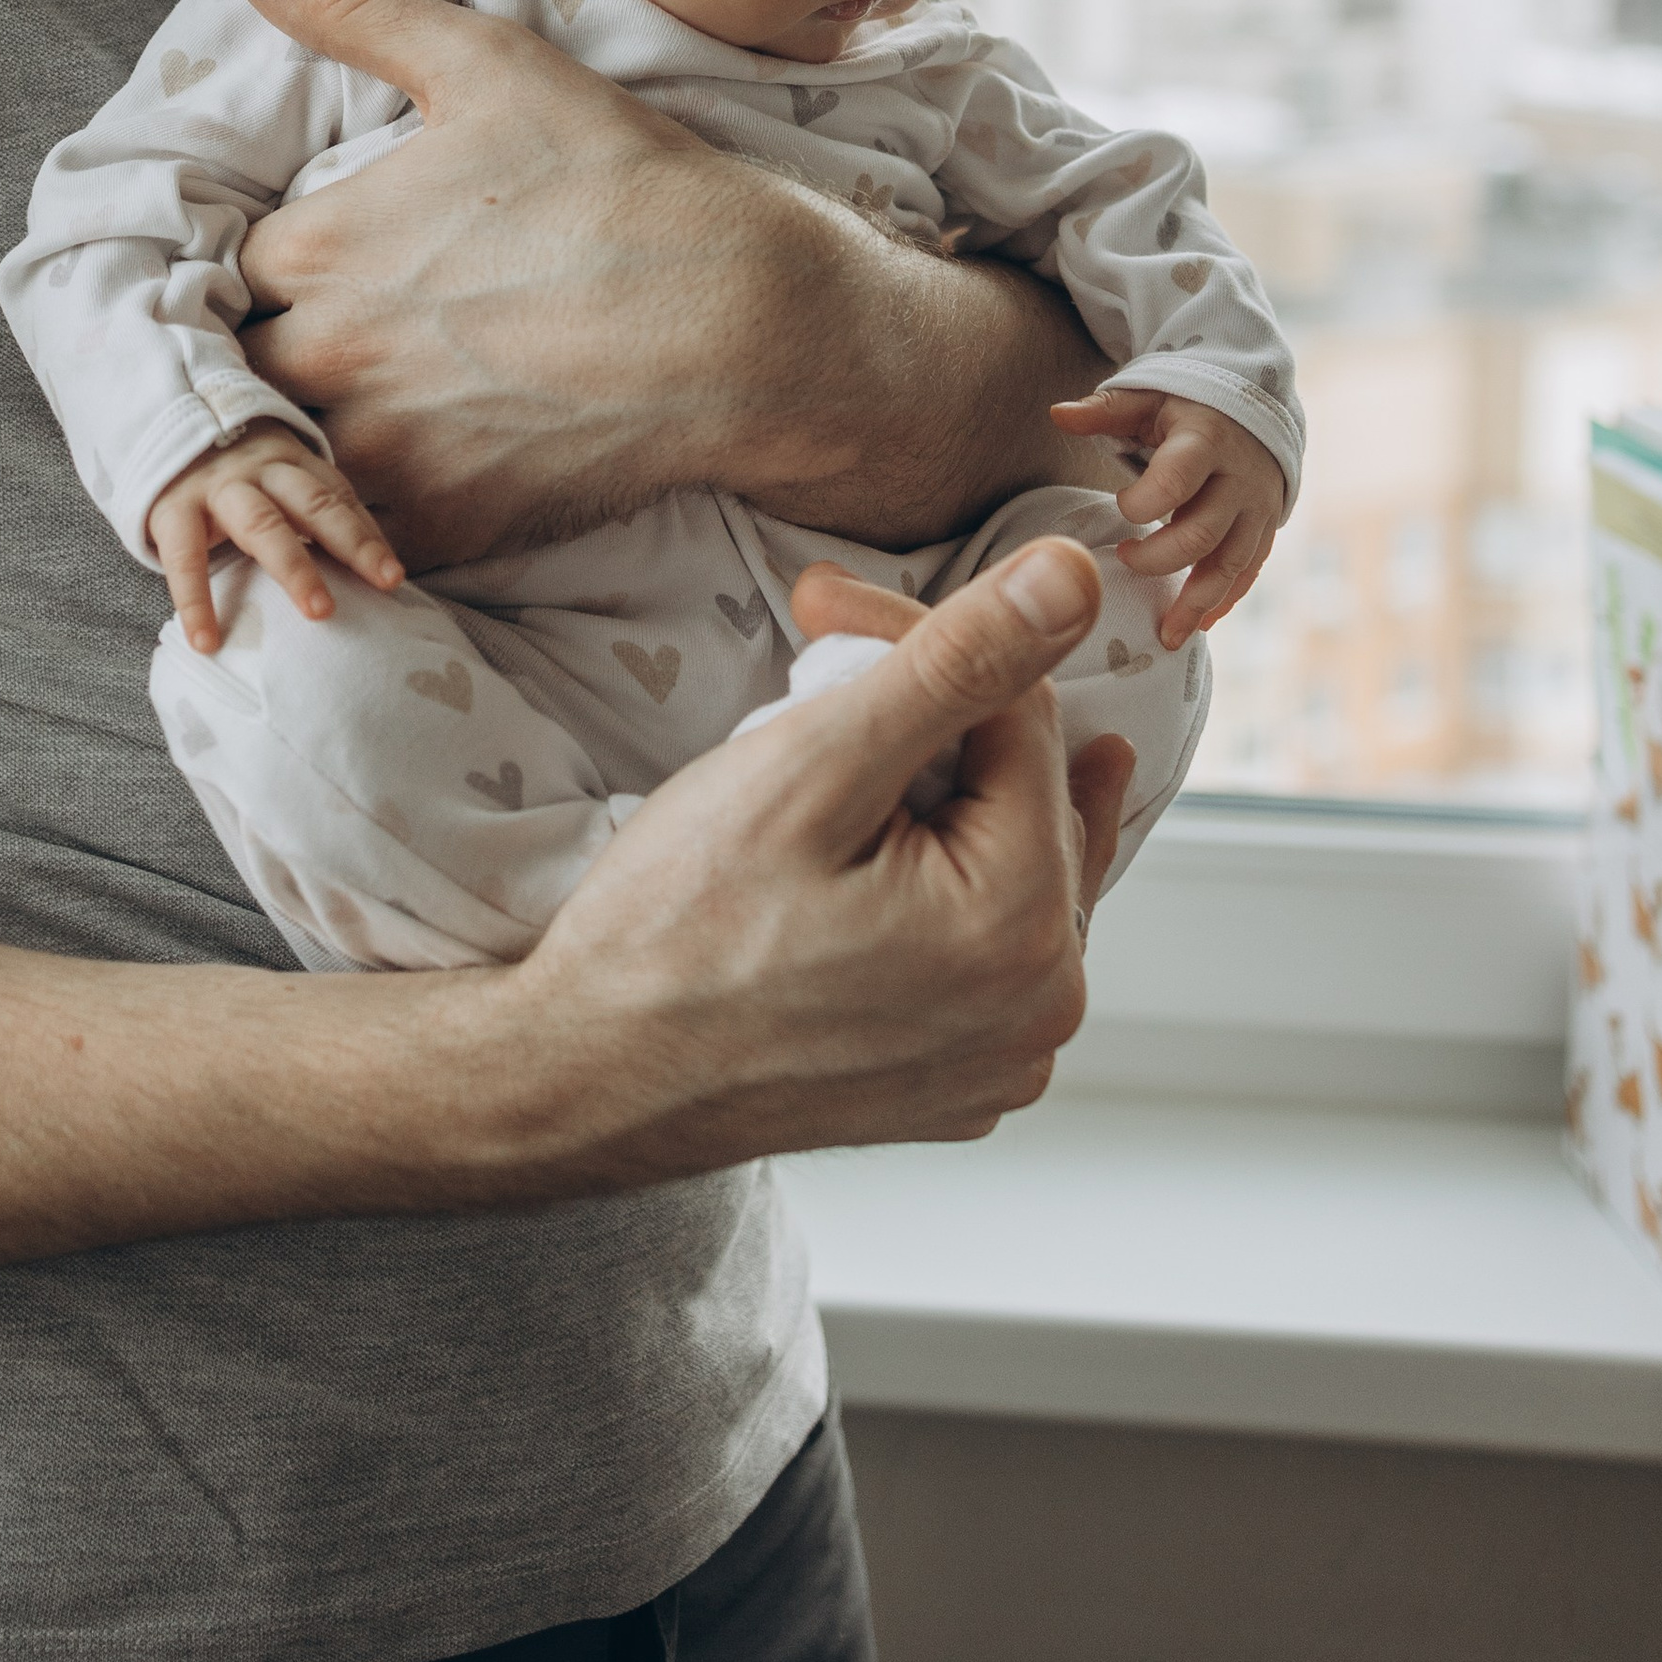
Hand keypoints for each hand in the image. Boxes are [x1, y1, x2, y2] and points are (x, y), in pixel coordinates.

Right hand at [147, 424, 403, 651]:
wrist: (160, 434)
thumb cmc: (232, 480)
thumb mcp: (272, 483)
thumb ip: (310, 514)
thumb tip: (365, 571)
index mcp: (290, 465)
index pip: (336, 498)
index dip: (366, 536)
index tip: (392, 577)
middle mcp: (260, 470)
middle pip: (313, 503)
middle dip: (349, 542)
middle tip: (382, 583)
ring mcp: (217, 487)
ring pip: (263, 523)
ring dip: (295, 566)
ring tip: (319, 612)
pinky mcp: (173, 508)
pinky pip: (187, 557)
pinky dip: (196, 601)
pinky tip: (206, 640)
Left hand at [230, 0, 832, 564]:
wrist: (742, 323)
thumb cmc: (620, 184)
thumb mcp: (488, 66)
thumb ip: (357, 11)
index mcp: (319, 249)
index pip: (229, 271)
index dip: (267, 269)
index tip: (316, 267)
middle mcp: (329, 359)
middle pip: (247, 369)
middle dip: (278, 353)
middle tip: (349, 337)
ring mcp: (382, 454)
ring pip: (291, 458)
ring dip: (313, 435)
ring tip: (381, 406)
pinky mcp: (441, 525)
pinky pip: (357, 534)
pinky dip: (367, 512)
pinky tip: (423, 468)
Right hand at [505, 538, 1132, 1173]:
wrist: (586, 1078)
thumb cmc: (675, 926)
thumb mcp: (811, 766)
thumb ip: (957, 664)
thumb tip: (1075, 577)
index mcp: (1025, 928)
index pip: (1017, 712)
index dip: (914, 639)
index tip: (816, 609)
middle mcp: (1045, 1010)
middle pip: (1021, 790)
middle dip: (928, 715)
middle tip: (812, 670)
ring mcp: (1007, 1060)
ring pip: (1011, 862)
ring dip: (940, 792)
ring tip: (840, 765)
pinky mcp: (961, 1083)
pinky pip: (986, 945)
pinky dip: (939, 881)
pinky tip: (870, 855)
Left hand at [1048, 385, 1283, 645]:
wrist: (1252, 410)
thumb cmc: (1183, 408)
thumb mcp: (1146, 398)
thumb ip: (1104, 410)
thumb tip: (1057, 414)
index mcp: (1204, 441)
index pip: (1176, 481)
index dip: (1141, 503)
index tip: (1119, 505)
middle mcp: (1238, 478)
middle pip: (1203, 533)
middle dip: (1160, 557)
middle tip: (1124, 558)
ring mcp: (1257, 508)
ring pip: (1232, 564)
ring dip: (1197, 602)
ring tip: (1166, 635)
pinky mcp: (1265, 530)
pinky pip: (1248, 573)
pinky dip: (1224, 601)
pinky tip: (1198, 625)